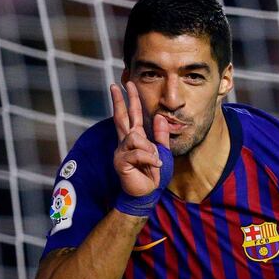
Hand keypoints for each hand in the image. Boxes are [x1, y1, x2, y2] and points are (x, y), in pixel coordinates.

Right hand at [111, 81, 169, 196]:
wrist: (147, 193)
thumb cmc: (153, 175)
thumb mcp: (162, 152)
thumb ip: (161, 135)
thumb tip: (159, 117)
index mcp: (135, 138)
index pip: (131, 115)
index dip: (129, 100)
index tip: (126, 85)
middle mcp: (125, 142)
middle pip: (121, 117)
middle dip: (120, 100)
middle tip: (116, 85)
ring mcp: (121, 151)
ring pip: (134, 136)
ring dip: (149, 148)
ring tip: (155, 162)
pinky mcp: (120, 161)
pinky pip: (137, 152)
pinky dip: (149, 159)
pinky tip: (155, 166)